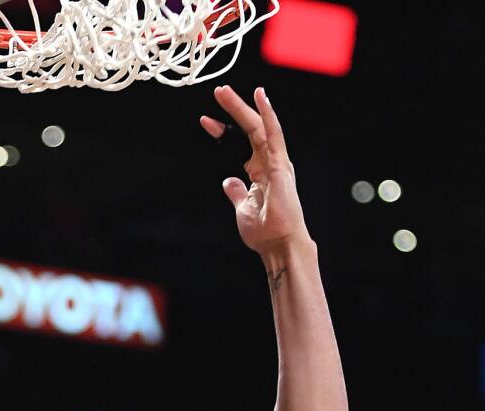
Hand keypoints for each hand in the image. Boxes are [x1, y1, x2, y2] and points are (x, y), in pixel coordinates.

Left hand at [201, 86, 308, 256]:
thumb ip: (237, 192)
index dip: (222, 132)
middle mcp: (270, 163)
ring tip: (225, 92)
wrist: (278, 245)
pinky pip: (273, 135)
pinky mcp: (280, 165)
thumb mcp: (242, 208)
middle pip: (249, 130)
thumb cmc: (264, 231)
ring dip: (242, 108)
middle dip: (233, 110)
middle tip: (218, 92)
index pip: (239, 144)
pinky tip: (260, 97)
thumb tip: (228, 181)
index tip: (205, 120)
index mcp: (260, 172)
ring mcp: (276, 162)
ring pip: (258, 127)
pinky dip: (267, 115)